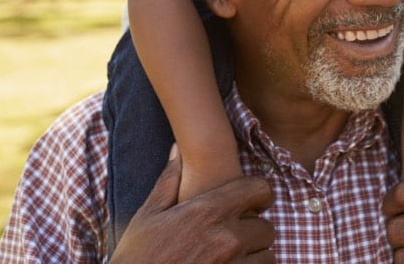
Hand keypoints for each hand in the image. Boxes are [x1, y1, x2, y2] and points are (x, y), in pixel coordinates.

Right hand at [111, 147, 275, 263]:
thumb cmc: (136, 257)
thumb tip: (177, 149)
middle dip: (254, 231)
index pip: (259, 189)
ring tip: (234, 256)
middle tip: (237, 236)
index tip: (251, 203)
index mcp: (208, 212)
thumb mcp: (147, 217)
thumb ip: (169, 181)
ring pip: (267, 255)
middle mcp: (226, 237)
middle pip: (267, 227)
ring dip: (255, 255)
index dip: (258, 195)